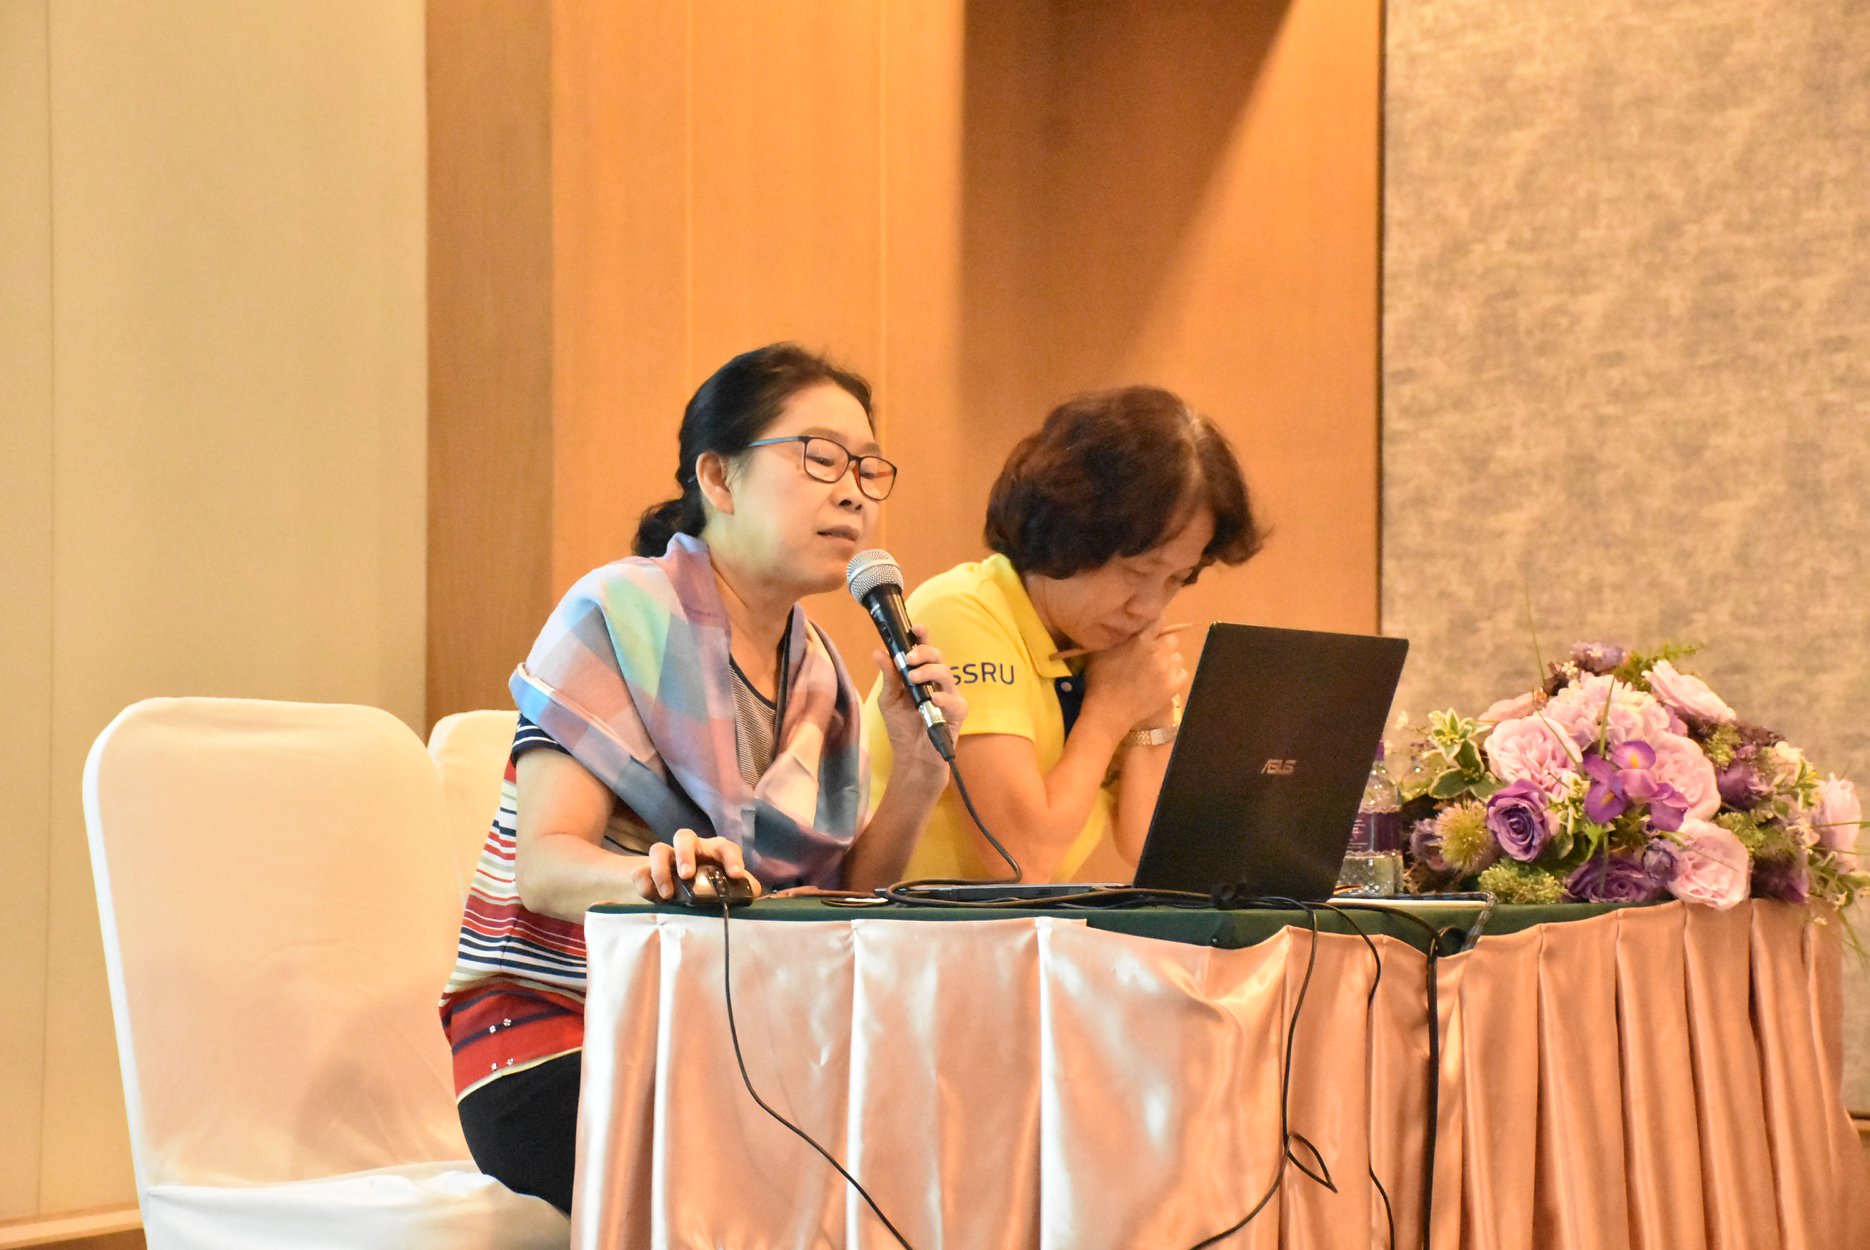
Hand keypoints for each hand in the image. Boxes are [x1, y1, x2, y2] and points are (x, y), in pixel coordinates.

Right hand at [630, 827, 763, 901]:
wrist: (685, 896)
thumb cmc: (713, 888)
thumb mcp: (730, 889)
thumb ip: (743, 889)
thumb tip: (753, 891)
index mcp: (714, 851)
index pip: (725, 847)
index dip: (731, 859)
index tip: (735, 875)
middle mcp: (690, 849)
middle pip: (683, 836)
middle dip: (685, 854)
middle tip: (687, 875)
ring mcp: (666, 858)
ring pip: (657, 849)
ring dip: (661, 868)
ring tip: (668, 893)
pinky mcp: (647, 872)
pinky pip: (639, 871)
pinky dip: (644, 882)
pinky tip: (652, 896)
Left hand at [875, 624, 967, 772]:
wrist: (911, 757)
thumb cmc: (902, 727)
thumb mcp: (889, 700)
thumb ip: (888, 677)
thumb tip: (879, 652)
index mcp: (922, 676)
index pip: (925, 651)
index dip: (922, 637)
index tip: (916, 627)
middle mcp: (938, 683)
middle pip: (938, 657)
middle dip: (924, 653)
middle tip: (908, 659)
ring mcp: (949, 697)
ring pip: (947, 674)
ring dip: (929, 672)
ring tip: (913, 677)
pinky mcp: (957, 714)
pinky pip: (955, 701)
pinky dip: (944, 698)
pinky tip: (933, 698)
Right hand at [1083, 620, 1187, 733]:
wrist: (1109, 711)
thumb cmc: (1100, 680)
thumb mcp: (1102, 650)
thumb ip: (1118, 635)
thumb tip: (1127, 626)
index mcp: (1141, 639)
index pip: (1159, 620)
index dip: (1154, 626)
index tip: (1148, 633)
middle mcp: (1158, 651)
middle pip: (1172, 639)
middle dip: (1162, 645)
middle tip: (1151, 655)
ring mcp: (1168, 669)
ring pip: (1178, 656)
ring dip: (1169, 660)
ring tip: (1156, 670)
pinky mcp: (1174, 685)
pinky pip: (1182, 673)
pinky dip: (1174, 675)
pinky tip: (1162, 681)